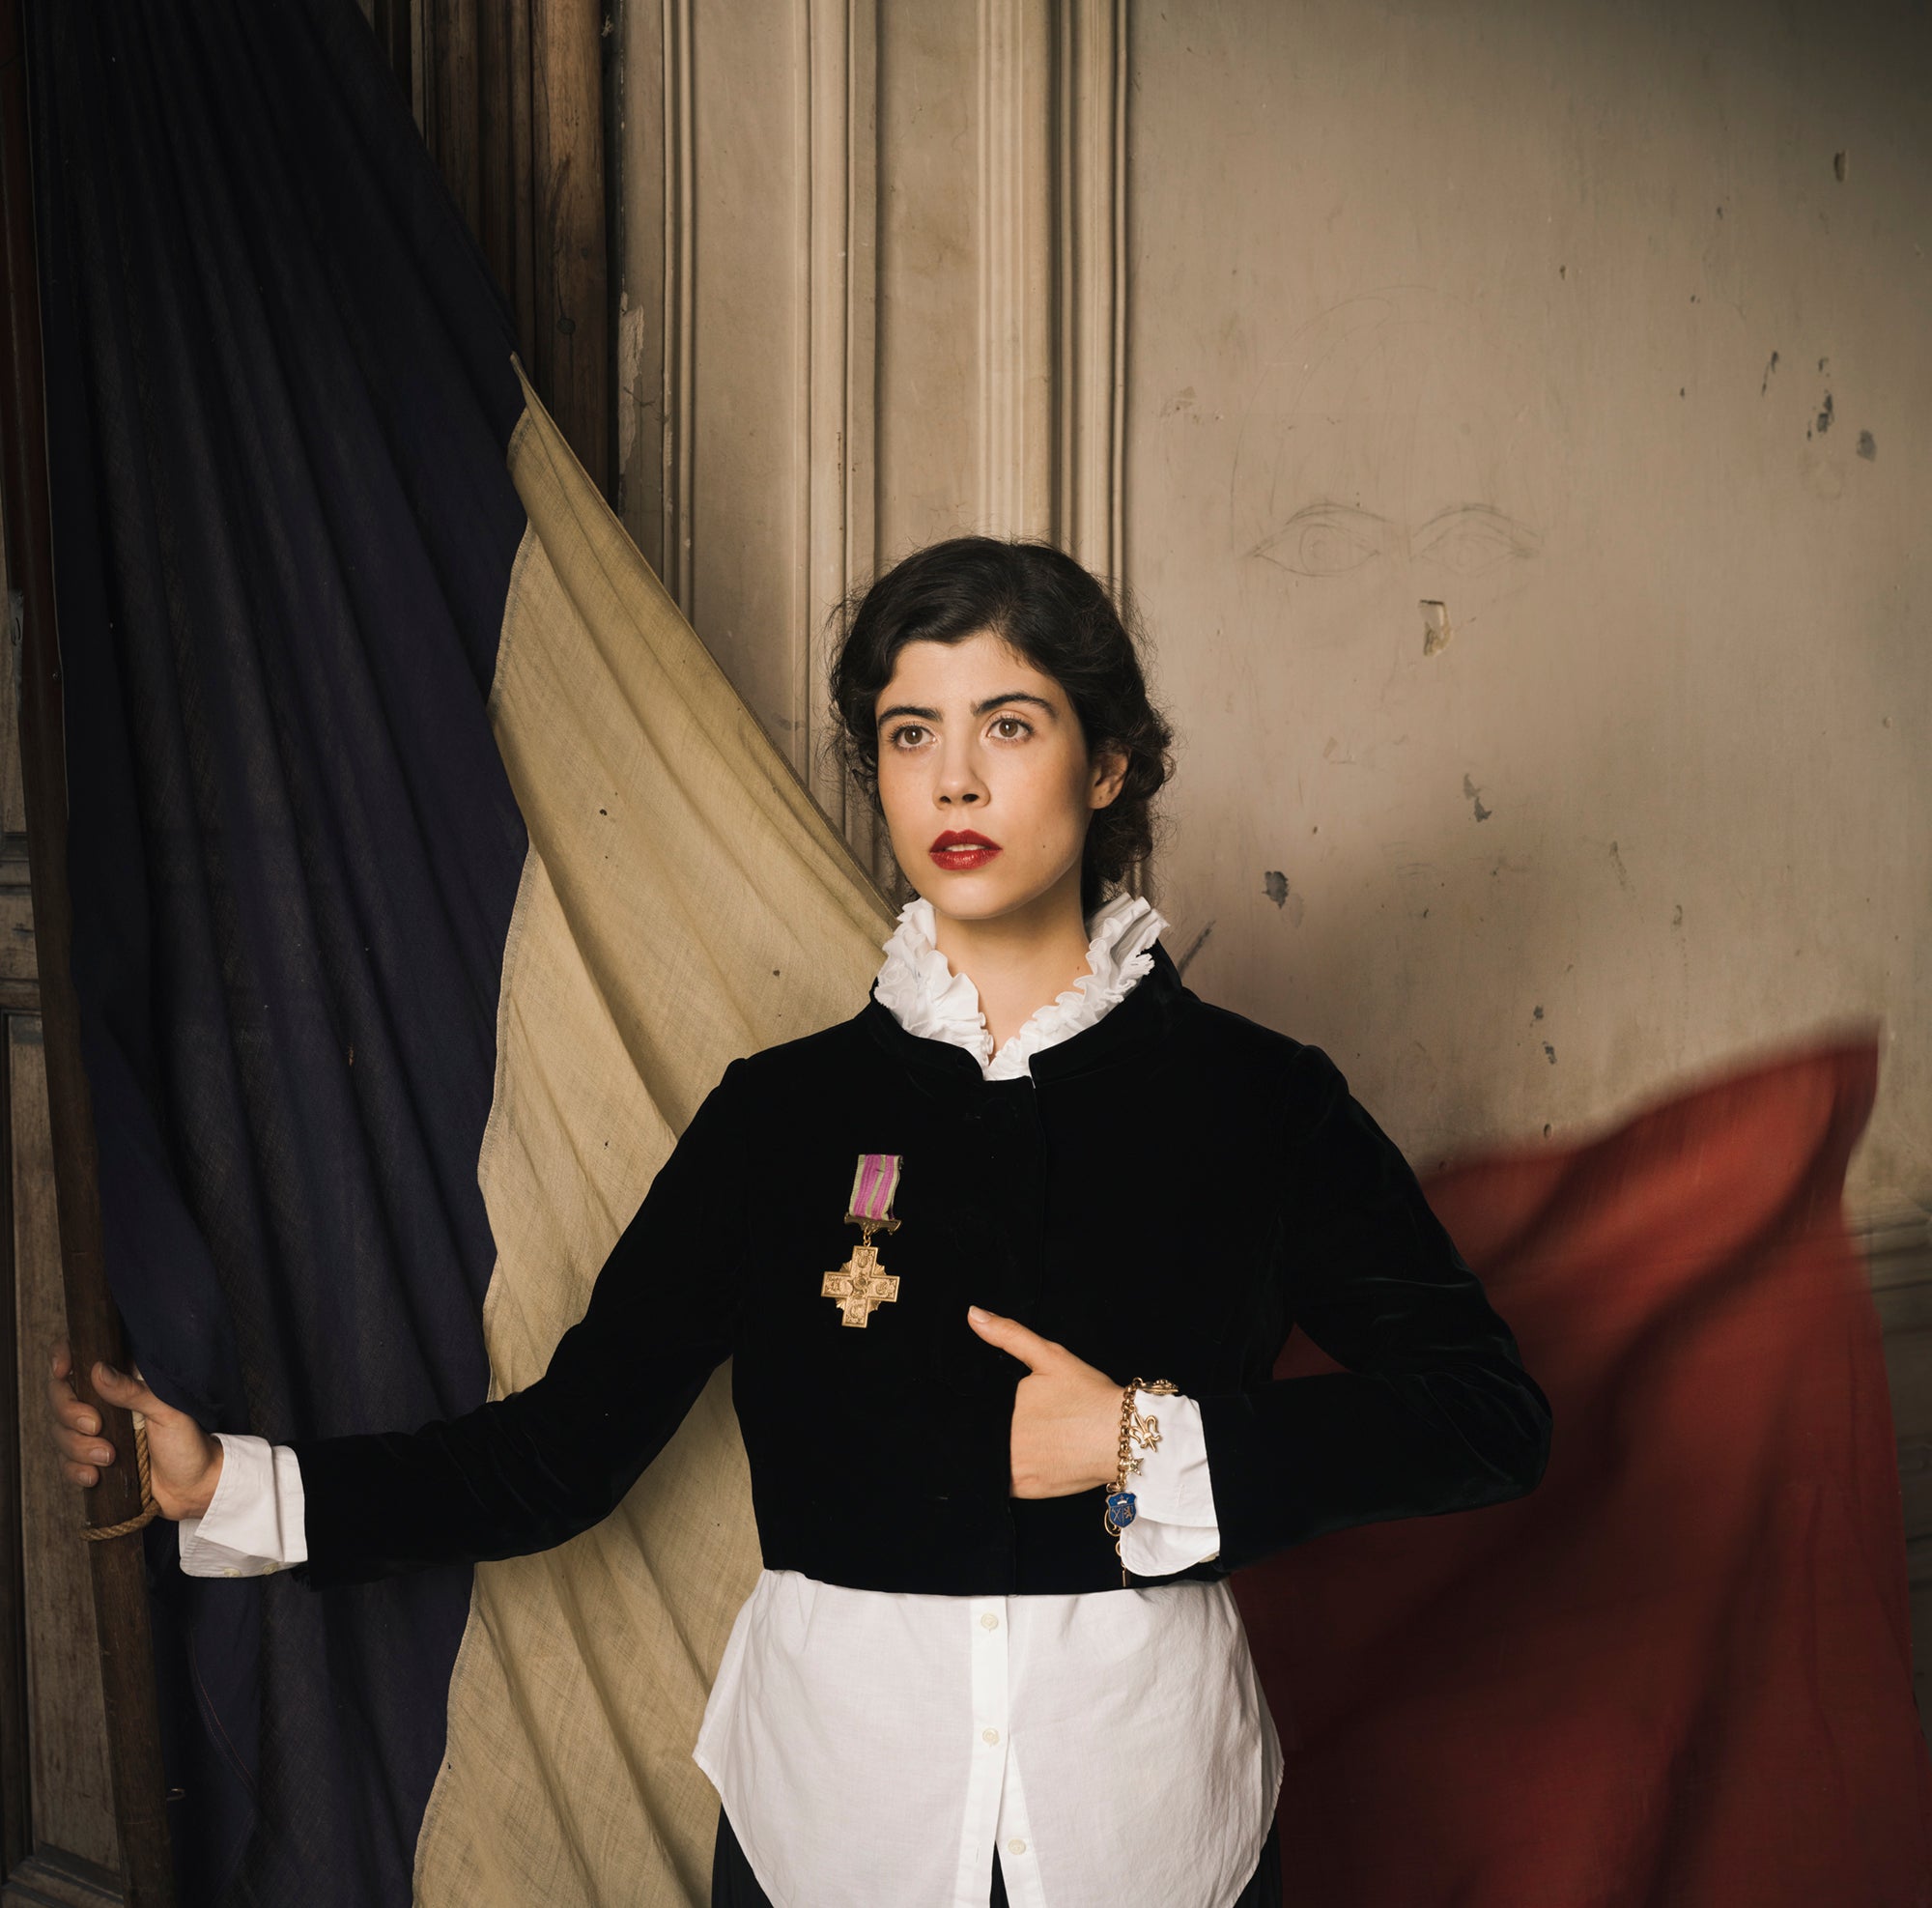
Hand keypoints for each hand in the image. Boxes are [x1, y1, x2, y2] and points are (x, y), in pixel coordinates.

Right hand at [45, 1341, 223, 1520]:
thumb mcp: (168, 1411)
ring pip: (60, 1431)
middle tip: (96, 1427)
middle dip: (70, 1413)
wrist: (193, 1486)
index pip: (83, 1356)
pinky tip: (95, 1476)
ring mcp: (95, 1430)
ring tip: (109, 1457)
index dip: (64, 1357)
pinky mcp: (91, 1458)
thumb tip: (98, 1372)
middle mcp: (105, 1401)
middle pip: (61, 1396)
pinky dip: (76, 1469)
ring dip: (78, 1447)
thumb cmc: (188, 1441)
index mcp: (126, 1379)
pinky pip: (65, 1462)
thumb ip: (134, 1392)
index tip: (63, 1371)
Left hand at [965, 1306, 1121, 1497]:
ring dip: (994, 1454)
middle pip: (978, 1439)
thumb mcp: (1049, 1356)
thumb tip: (973, 1314)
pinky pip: (1005, 1485)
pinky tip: (1028, 1460)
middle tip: (1011, 1424)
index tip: (985, 1409)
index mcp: (1001, 1410)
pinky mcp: (1029, 1491)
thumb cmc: (1089, 1396)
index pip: (970, 1415)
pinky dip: (1010, 1474)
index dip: (972, 1412)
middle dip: (985, 1431)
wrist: (1124, 1436)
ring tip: (1020, 1441)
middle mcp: (1003, 1444)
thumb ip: (1008, 1335)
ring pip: (990, 1462)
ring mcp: (1014, 1471)